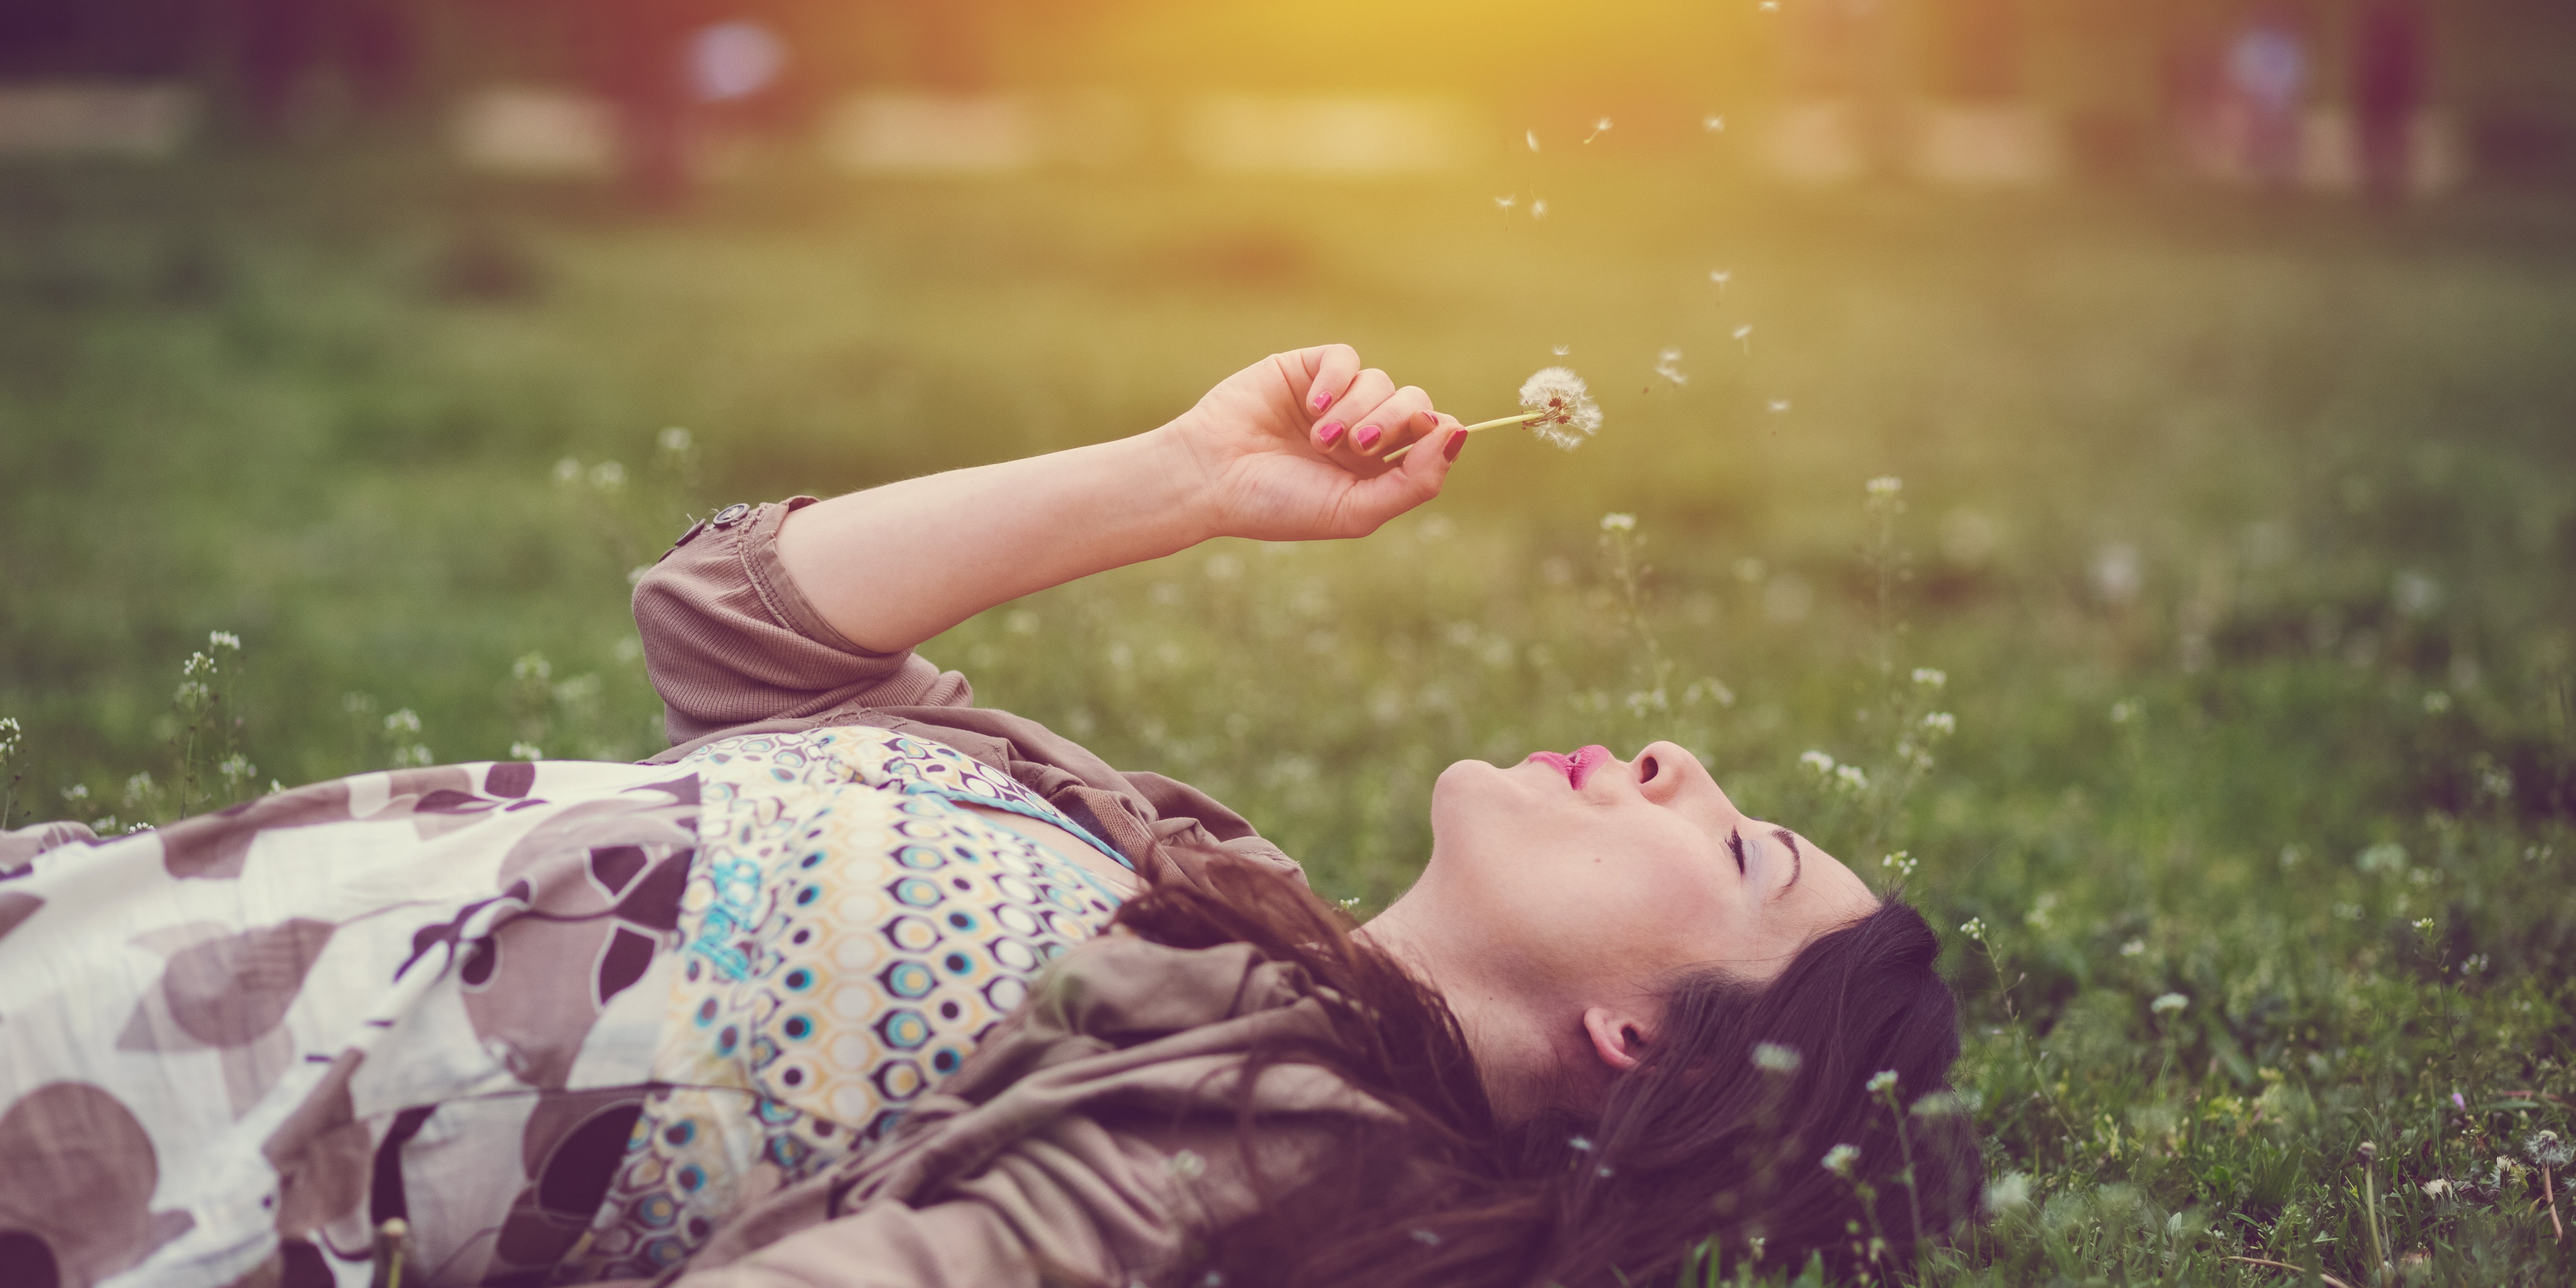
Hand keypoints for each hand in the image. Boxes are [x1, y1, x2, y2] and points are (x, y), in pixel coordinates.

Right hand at [1161, 344, 1467, 542]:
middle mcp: (1362, 431)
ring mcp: (1336, 399)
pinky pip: (1347, 359)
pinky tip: (1309, 408)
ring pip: (1382, 381)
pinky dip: (1335, 381)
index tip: (1414, 446)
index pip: (1433, 439)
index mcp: (1378, 469)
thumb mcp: (1355, 510)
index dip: (1435, 437)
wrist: (1211, 478)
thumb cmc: (1278, 505)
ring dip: (1356, 410)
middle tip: (1358, 446)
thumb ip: (1415, 481)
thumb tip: (1459, 433)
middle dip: (1394, 422)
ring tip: (1319, 439)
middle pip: (1415, 405)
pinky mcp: (1308, 370)